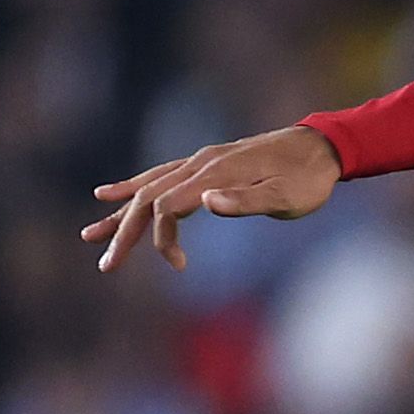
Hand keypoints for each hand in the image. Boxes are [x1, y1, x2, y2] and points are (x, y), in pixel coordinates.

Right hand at [81, 125, 342, 272]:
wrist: (322, 147)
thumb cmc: (308, 179)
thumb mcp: (287, 196)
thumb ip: (248, 200)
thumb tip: (206, 202)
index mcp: (214, 173)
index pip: (168, 206)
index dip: (161, 237)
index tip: (178, 265)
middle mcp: (199, 163)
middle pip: (148, 198)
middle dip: (123, 232)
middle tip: (105, 266)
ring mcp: (200, 161)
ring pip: (148, 186)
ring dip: (119, 213)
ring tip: (90, 235)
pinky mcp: (205, 163)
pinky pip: (160, 175)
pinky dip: (133, 187)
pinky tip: (112, 193)